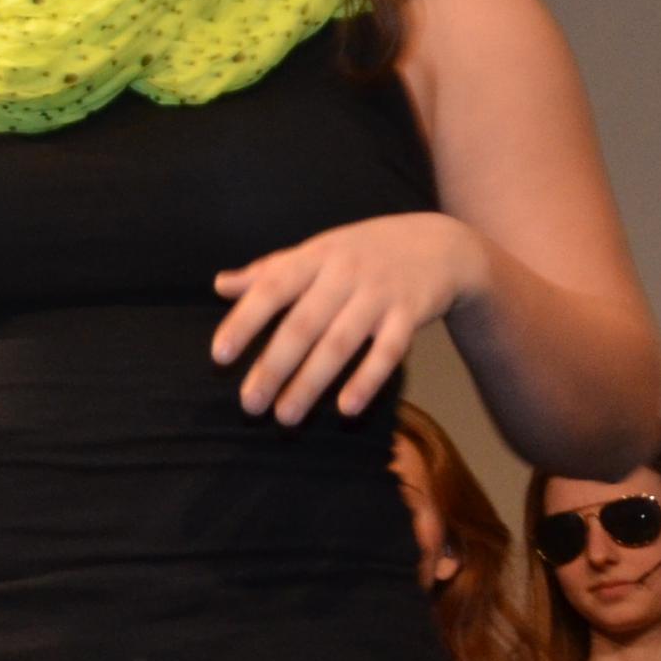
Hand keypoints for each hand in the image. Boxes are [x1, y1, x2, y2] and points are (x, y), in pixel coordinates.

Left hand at [210, 211, 482, 424]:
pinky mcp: (411, 314)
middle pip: (303, 325)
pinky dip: (367, 380)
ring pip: (340, 343)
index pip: (271, 288)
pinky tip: (346, 408)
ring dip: (311, 383)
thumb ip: (270, 271)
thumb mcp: (317, 251)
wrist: (441, 244)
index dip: (244, 321)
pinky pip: (389, 352)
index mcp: (315, 257)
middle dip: (273, 367)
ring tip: (285, 416)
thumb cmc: (362, 253)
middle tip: (249, 404)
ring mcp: (380, 294)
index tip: (219, 356)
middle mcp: (345, 273)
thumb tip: (219, 285)